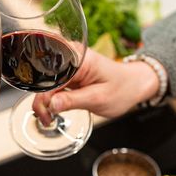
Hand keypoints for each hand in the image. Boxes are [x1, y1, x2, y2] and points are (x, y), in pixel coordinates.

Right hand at [32, 50, 160, 123]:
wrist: (134, 85)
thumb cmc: (122, 89)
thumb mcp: (98, 99)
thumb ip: (72, 101)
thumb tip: (50, 104)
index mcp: (79, 58)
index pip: (50, 75)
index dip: (43, 95)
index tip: (46, 113)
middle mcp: (71, 56)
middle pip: (44, 78)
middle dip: (41, 100)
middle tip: (47, 119)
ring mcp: (69, 64)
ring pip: (46, 82)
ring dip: (45, 101)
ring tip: (50, 118)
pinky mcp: (69, 72)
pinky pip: (53, 84)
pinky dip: (51, 98)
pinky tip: (53, 110)